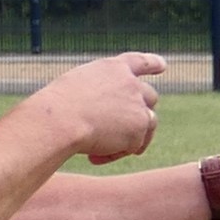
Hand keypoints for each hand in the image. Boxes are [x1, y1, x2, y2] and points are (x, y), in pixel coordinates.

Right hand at [37, 52, 168, 164]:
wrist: (60, 120)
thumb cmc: (56, 106)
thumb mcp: (77, 89)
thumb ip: (100, 93)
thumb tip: (112, 115)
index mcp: (113, 68)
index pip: (139, 62)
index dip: (152, 63)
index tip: (162, 65)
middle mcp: (131, 84)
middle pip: (150, 95)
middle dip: (141, 110)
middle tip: (126, 127)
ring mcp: (139, 106)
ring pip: (149, 122)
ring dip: (132, 136)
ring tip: (103, 149)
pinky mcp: (139, 129)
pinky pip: (134, 145)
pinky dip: (115, 153)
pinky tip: (93, 158)